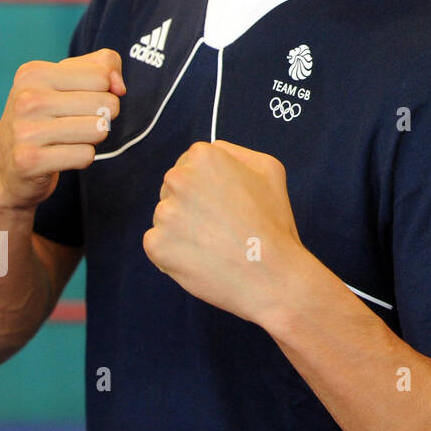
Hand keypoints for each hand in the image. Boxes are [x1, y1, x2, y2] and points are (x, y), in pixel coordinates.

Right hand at [0, 48, 124, 210]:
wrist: (9, 162)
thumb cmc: (48, 113)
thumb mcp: (70, 78)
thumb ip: (103, 65)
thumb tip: (119, 88)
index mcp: (34, 73)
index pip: (102, 77)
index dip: (102, 91)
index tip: (78, 100)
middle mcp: (26, 99)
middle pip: (107, 104)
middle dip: (101, 116)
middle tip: (74, 122)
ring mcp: (25, 131)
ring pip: (100, 130)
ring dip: (92, 138)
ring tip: (67, 138)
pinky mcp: (29, 161)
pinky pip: (86, 156)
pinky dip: (81, 158)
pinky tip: (59, 155)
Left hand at [143, 140, 306, 322]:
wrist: (271, 276)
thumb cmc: (273, 223)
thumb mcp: (270, 170)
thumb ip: (236, 154)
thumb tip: (213, 154)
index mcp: (204, 157)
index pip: (189, 163)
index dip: (207, 184)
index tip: (224, 202)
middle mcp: (178, 179)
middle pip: (174, 188)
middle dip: (191, 204)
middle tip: (221, 225)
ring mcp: (165, 213)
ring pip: (166, 216)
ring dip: (183, 229)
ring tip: (214, 245)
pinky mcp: (156, 244)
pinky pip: (158, 244)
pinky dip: (175, 252)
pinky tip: (202, 259)